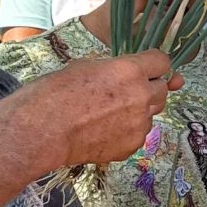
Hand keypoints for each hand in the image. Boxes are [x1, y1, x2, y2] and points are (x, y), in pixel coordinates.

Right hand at [38, 52, 176, 166]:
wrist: (43, 129)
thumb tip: (130, 74)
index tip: (149, 67)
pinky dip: (127, 132)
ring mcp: (139, 124)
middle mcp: (141, 96)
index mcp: (130, 71)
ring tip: (108, 114)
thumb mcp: (87, 66)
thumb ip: (116, 69)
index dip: (154, 64)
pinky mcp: (131, 145)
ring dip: (138, 112)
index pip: (162, 62)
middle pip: (162, 90)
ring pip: (151, 114)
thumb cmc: (57, 93)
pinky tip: (104, 130)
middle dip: (149, 88)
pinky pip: (138, 135)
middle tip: (127, 92)